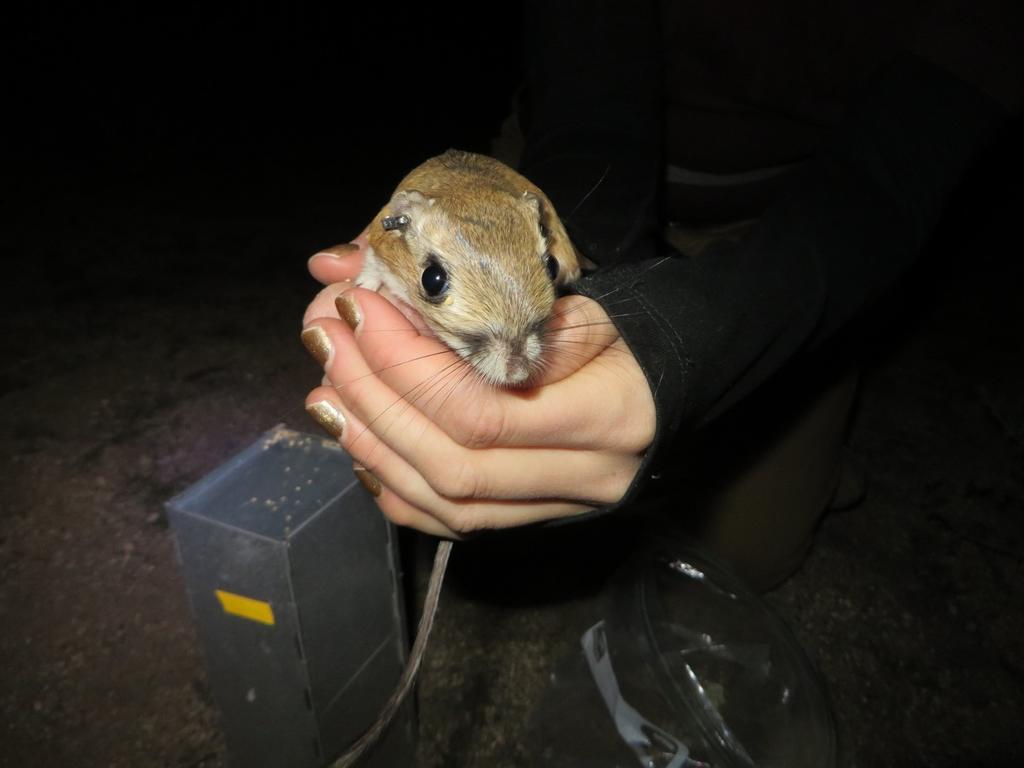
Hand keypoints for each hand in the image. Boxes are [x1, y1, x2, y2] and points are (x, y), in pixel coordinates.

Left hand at [302, 239, 655, 537]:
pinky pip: (459, 527)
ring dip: (375, 449)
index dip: (405, 364)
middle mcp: (588, 477)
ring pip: (451, 503)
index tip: (359, 309)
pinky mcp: (541, 520)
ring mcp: (564, 508)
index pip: (482, 407)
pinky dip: (399, 493)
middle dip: (375, 402)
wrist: (675, 381)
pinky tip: (361, 450)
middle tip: (326, 344)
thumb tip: (341, 261)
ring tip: (325, 397)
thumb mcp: (569, 297)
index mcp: (607, 414)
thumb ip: (467, 290)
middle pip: (455, 463)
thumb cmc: (622, 330)